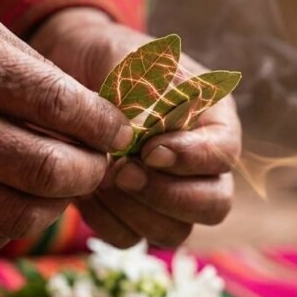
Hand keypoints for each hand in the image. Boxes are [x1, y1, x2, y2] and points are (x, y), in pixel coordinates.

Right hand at [0, 0, 133, 251]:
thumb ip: (35, 74)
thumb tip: (97, 124)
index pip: (57, 106)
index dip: (103, 126)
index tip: (119, 132)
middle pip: (46, 172)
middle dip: (90, 173)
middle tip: (98, 164)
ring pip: (19, 215)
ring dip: (57, 204)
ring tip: (60, 183)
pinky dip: (14, 221)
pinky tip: (15, 197)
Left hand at [32, 8, 241, 246]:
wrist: (72, 70)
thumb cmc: (110, 58)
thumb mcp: (132, 59)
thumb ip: (148, 93)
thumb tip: (151, 136)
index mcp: (214, 120)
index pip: (225, 154)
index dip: (191, 159)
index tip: (149, 150)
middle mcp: (201, 165)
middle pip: (214, 204)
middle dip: (167, 195)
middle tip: (122, 172)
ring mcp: (170, 195)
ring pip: (176, 232)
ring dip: (136, 212)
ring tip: (101, 177)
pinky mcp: (134, 214)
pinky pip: (131, 239)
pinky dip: (107, 221)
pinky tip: (86, 191)